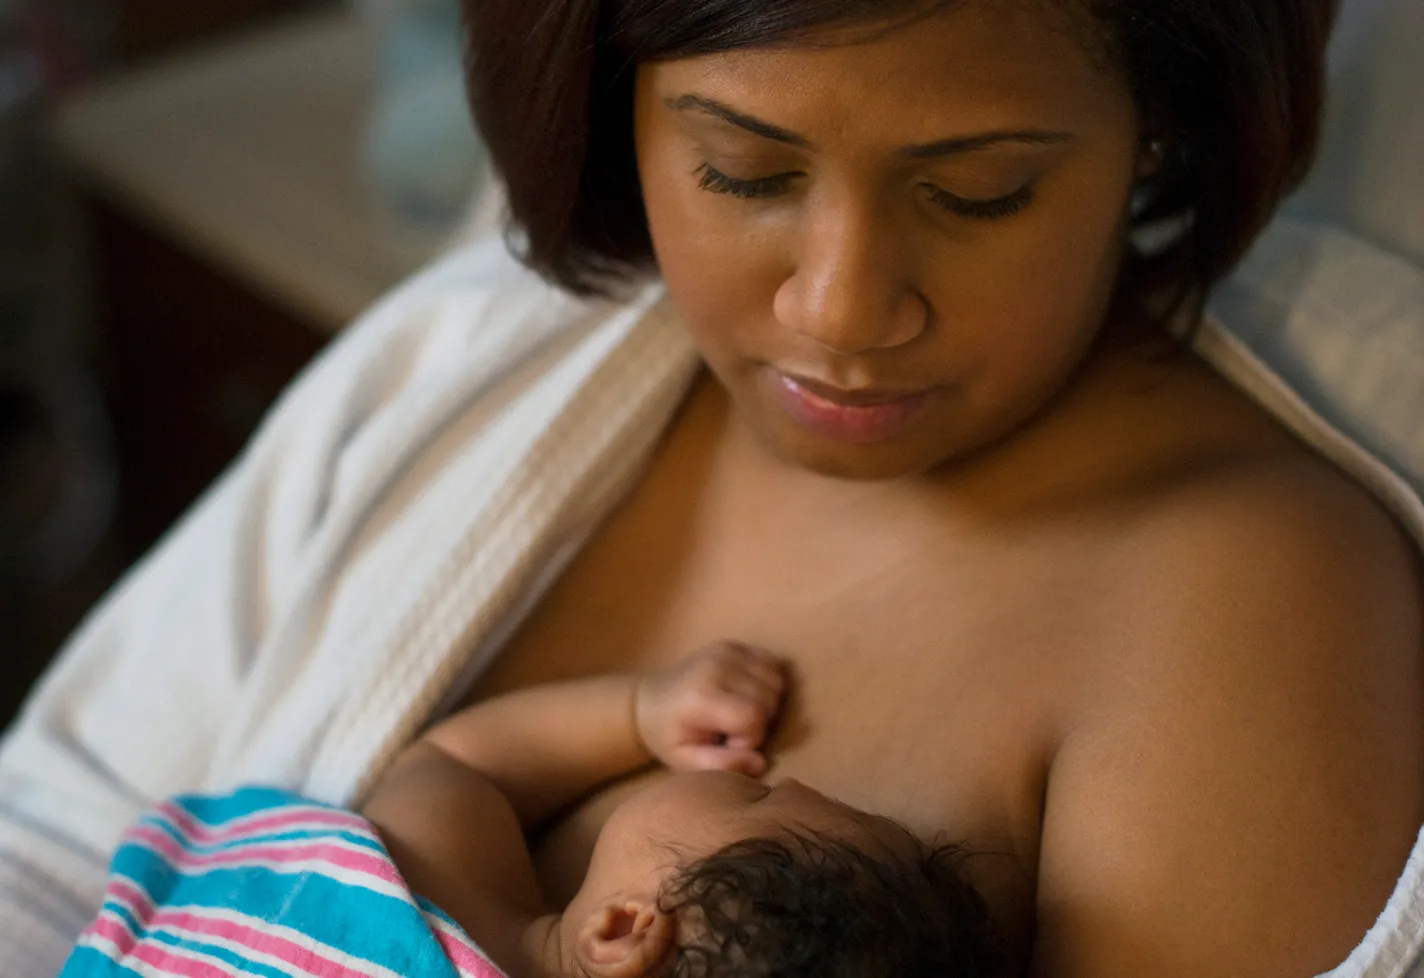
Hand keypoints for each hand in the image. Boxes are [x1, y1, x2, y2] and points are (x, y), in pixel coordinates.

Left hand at [634, 642, 787, 776]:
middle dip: (759, 722)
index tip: (728, 743)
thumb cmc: (668, 737)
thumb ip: (723, 765)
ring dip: (767, 703)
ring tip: (740, 712)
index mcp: (702, 696)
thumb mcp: (686, 762)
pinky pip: (772, 664)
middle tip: (732, 730)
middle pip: (769, 699)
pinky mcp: (733, 645)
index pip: (753, 716)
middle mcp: (716, 667)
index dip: (749, 738)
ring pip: (776, 681)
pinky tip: (747, 694)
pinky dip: (768, 683)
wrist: (648, 702)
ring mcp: (726, 652)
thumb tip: (761, 763)